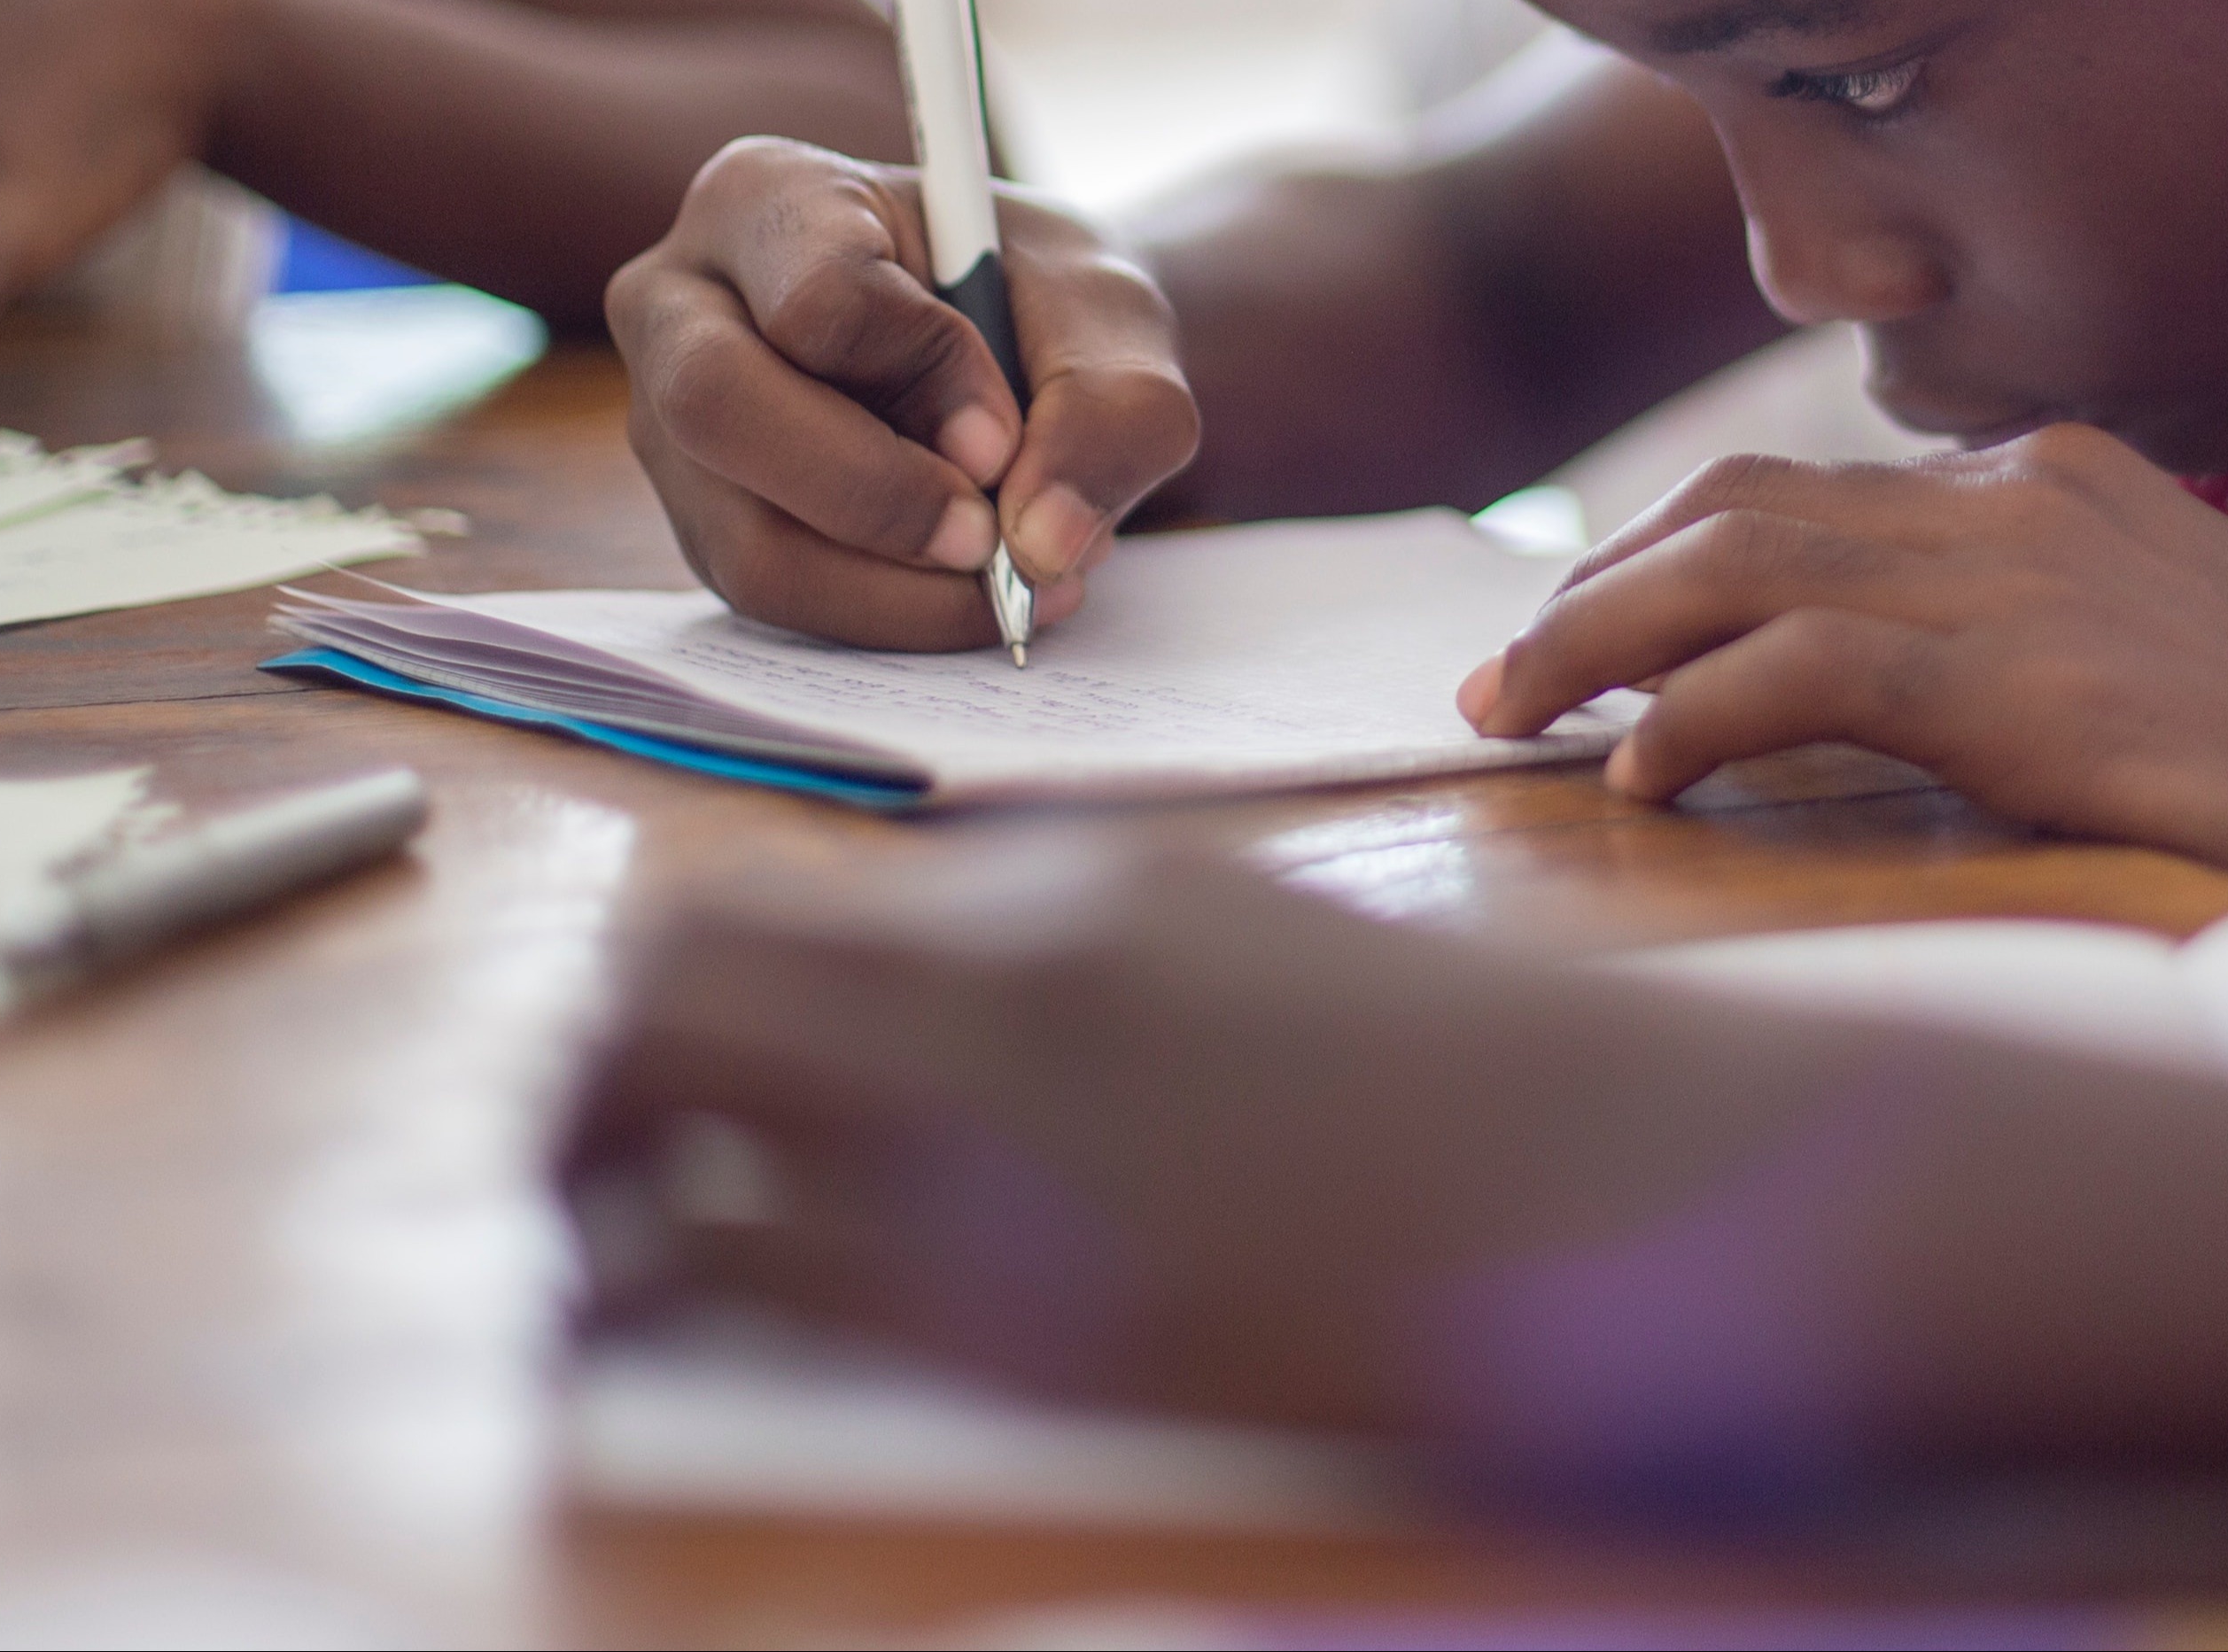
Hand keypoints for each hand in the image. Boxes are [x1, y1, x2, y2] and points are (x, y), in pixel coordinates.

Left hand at [555, 839, 1879, 1450]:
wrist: (1643, 1189)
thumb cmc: (1502, 1111)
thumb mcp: (1277, 974)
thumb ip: (1112, 982)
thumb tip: (976, 1041)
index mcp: (1082, 890)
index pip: (791, 904)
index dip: (693, 994)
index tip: (667, 1073)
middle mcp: (1003, 976)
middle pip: (678, 971)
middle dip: (596, 1066)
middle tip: (585, 1158)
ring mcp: (997, 1129)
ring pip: (654, 1097)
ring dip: (586, 1166)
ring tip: (592, 1248)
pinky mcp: (1009, 1298)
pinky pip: (722, 1264)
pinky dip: (641, 1291)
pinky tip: (638, 1337)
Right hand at [606, 137, 1197, 648]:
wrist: (1029, 351)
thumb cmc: (1044, 300)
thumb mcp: (1112, 318)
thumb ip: (1109, 410)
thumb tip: (1042, 539)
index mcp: (768, 196)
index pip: (816, 298)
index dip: (925, 376)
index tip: (1008, 430)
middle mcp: (682, 303)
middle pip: (718, 409)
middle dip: (875, 499)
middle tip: (995, 544)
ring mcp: (671, 423)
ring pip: (746, 538)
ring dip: (899, 587)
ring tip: (1017, 578)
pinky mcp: (702, 519)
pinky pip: (776, 598)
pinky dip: (888, 615)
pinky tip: (972, 593)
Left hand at [1461, 430, 2227, 1042]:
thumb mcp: (2148, 679)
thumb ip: (2016, 659)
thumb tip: (1871, 716)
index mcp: (2055, 478)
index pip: (1806, 489)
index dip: (1665, 559)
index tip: (1581, 639)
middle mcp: (2027, 494)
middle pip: (1740, 507)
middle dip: (1594, 589)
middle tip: (1499, 685)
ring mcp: (2031, 576)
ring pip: (1742, 566)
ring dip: (1598, 641)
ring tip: (1511, 721)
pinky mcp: (2033, 682)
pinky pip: (1807, 670)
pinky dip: (1694, 713)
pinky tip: (1637, 777)